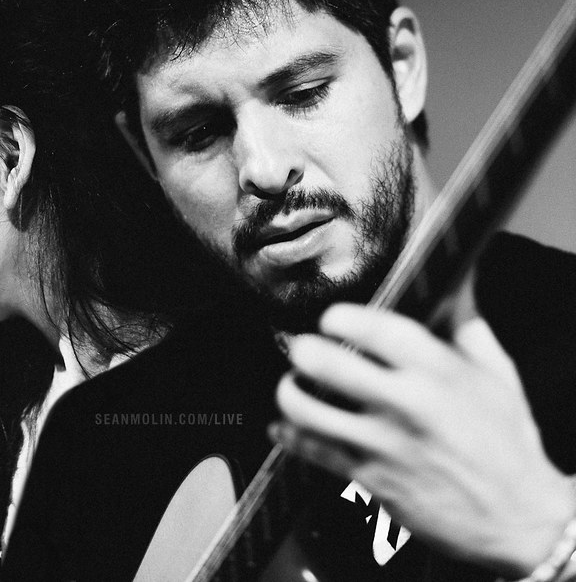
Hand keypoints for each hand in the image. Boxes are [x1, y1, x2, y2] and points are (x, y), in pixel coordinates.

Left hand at [271, 302, 574, 575]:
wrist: (520, 519)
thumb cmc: (508, 444)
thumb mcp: (498, 377)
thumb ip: (469, 327)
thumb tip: (458, 282)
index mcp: (439, 372)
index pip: (376, 328)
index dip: (341, 315)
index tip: (331, 316)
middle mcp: (407, 405)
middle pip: (329, 364)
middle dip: (303, 349)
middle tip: (301, 346)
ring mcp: (384, 444)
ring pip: (309, 410)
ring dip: (289, 392)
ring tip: (292, 383)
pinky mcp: (370, 478)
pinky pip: (311, 452)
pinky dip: (288, 436)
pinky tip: (282, 426)